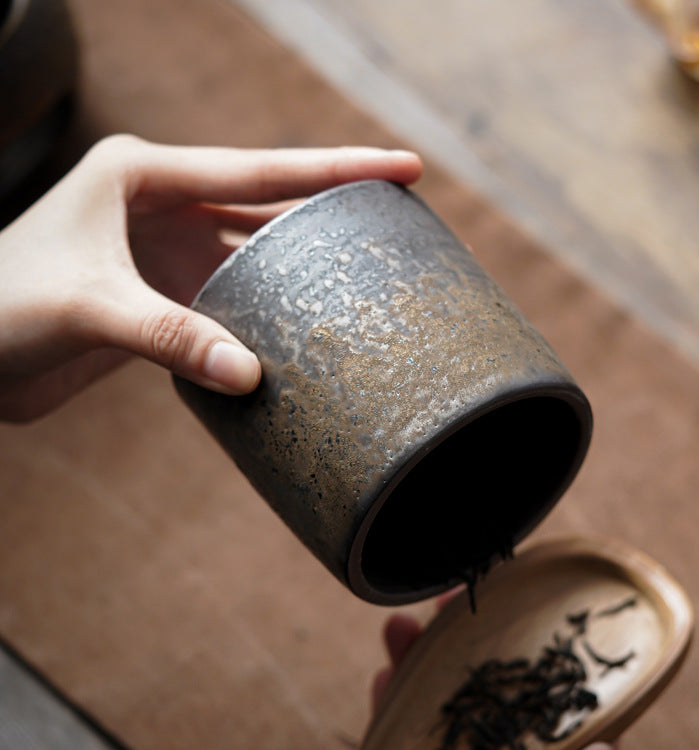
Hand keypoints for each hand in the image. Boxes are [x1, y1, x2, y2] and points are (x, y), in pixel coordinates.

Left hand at [0, 135, 422, 421]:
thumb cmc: (1, 309)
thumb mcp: (87, 309)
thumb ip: (171, 337)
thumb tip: (250, 376)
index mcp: (142, 177)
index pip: (257, 171)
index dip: (334, 171)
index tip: (402, 168)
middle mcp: (161, 209)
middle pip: (267, 205)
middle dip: (332, 209)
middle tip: (402, 214)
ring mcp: (165, 254)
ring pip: (253, 256)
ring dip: (302, 268)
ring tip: (367, 273)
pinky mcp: (164, 298)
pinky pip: (232, 301)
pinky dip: (266, 315)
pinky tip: (302, 328)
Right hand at [373, 614, 616, 749]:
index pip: (540, 702)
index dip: (525, 651)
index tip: (507, 603)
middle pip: (483, 694)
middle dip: (460, 643)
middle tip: (443, 600)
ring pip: (439, 711)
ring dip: (418, 666)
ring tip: (400, 626)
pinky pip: (400, 747)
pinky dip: (390, 712)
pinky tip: (383, 679)